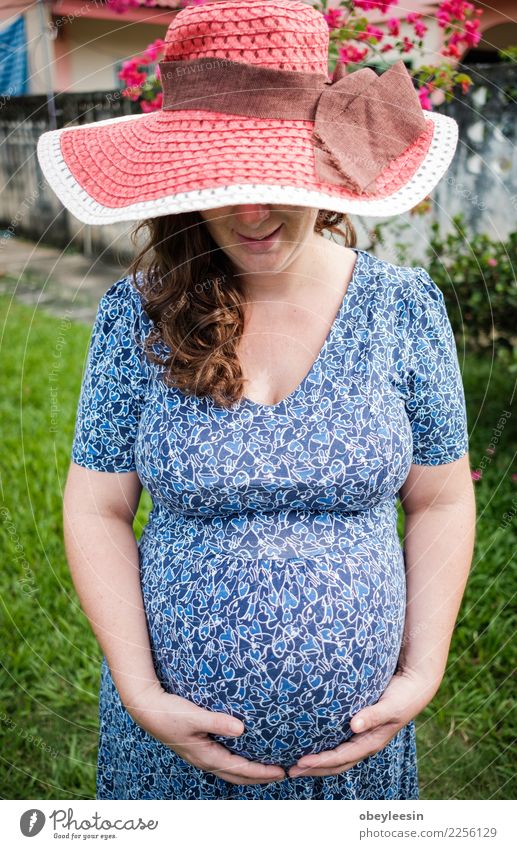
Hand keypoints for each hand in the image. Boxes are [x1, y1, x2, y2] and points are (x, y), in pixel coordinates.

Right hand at [125, 680, 286, 785]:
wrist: (146, 709)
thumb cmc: (169, 712)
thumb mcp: (194, 716)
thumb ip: (217, 722)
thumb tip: (242, 729)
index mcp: (206, 755)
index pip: (240, 769)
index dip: (262, 772)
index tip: (281, 772)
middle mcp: (204, 759)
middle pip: (237, 776)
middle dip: (259, 777)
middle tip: (280, 774)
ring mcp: (200, 755)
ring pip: (229, 770)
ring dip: (248, 772)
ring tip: (265, 768)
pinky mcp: (196, 747)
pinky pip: (222, 760)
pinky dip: (237, 763)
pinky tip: (241, 753)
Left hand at [288, 666, 442, 777]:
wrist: (415, 686)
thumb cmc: (403, 696)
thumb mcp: (390, 706)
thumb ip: (373, 715)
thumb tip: (354, 725)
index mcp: (371, 742)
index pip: (341, 758)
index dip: (321, 762)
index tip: (300, 762)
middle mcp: (365, 743)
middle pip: (337, 763)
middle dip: (314, 768)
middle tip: (290, 770)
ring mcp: (363, 737)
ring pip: (338, 755)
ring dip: (318, 761)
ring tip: (297, 762)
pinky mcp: (360, 728)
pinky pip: (340, 742)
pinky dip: (325, 746)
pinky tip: (311, 741)